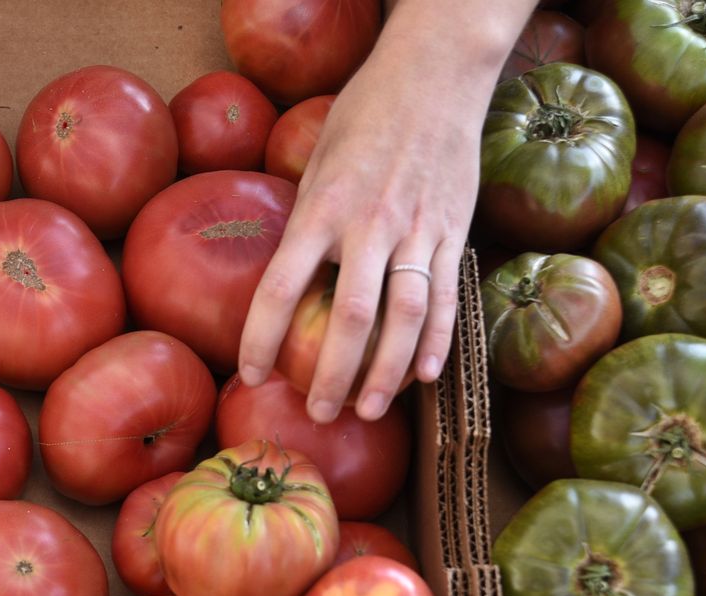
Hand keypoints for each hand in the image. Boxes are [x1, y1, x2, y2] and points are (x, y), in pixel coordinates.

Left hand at [237, 9, 510, 422]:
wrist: (435, 73)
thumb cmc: (363, 115)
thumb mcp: (316, 162)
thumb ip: (305, 222)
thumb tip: (286, 279)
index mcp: (321, 207)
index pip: (279, 287)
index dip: (260, 339)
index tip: (251, 376)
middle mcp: (369, 223)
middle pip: (350, 317)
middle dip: (331, 374)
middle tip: (316, 412)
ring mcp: (418, 228)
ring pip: (405, 316)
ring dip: (386, 372)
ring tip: (367, 410)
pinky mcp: (454, 229)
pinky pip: (447, 296)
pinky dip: (437, 342)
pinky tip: (424, 378)